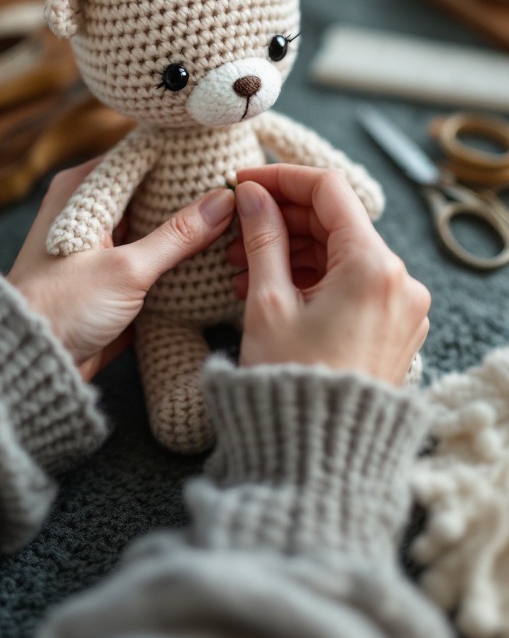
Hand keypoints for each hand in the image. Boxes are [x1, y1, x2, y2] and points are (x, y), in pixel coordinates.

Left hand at [8, 158, 234, 380]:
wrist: (34, 362)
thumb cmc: (63, 307)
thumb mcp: (126, 269)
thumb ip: (178, 235)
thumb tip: (223, 201)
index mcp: (81, 190)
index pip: (139, 156)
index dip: (179, 154)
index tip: (221, 154)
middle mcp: (90, 210)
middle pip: (151, 189)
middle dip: (191, 193)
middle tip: (238, 190)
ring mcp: (104, 243)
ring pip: (156, 224)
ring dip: (189, 228)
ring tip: (237, 219)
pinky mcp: (114, 274)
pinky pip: (154, 256)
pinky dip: (179, 256)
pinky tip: (216, 255)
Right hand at [227, 164, 428, 384]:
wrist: (320, 458)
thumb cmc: (292, 383)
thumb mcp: (267, 302)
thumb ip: (262, 237)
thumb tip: (252, 195)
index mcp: (373, 266)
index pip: (329, 191)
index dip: (282, 179)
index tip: (246, 182)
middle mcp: (400, 281)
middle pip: (337, 222)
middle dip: (283, 220)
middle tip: (236, 226)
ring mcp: (401, 306)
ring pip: (343, 254)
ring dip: (294, 250)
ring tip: (241, 266)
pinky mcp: (394, 328)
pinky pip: (353, 283)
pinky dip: (314, 277)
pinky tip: (271, 286)